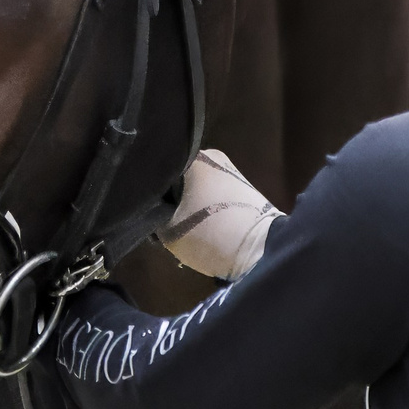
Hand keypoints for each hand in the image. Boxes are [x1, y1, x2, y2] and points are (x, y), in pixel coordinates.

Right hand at [155, 149, 280, 280]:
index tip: (146, 213)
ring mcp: (232, 172)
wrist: (262, 251)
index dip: (149, 193)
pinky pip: (213, 196)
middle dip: (170, 199)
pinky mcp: (244, 190)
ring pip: (196, 188)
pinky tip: (202, 228)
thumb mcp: (166, 230)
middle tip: (162, 224)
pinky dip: (204, 209)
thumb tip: (152, 208)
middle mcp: (214, 156)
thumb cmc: (210, 234)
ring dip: (187, 206)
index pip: (158, 170)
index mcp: (193, 157)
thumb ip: (152, 213)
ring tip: (183, 229)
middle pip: (178, 178)